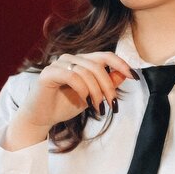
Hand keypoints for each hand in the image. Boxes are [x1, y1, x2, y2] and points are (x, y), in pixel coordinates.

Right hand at [4, 52, 134, 150]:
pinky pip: (72, 76)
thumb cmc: (65, 105)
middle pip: (98, 65)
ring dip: (96, 92)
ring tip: (98, 108)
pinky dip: (82, 89)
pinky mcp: (48, 73)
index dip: (121, 64)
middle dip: (109, 86)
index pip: (105, 56)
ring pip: (87, 71)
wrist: (41, 118)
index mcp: (82, 61)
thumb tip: (125, 74)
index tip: (133, 77)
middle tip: (112, 104)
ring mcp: (59, 64)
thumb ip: (107, 84)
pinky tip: (84, 101)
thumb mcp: (92, 96)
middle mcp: (71, 58)